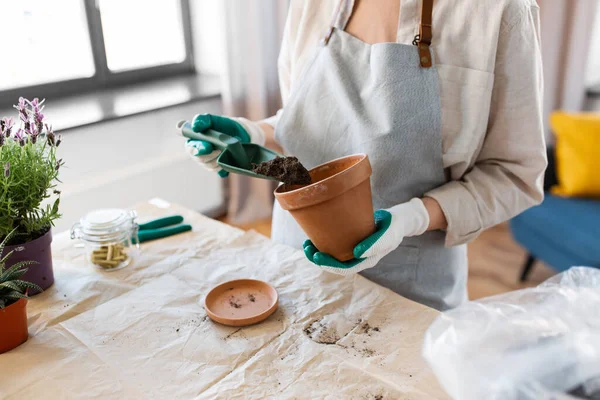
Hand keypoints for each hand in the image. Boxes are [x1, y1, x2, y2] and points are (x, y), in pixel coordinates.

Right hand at [185, 114, 264, 176]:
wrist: (239, 133)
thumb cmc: (223, 125)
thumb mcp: (213, 119)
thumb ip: (202, 120)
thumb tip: (195, 126)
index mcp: (194, 140)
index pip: (190, 148)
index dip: (198, 149)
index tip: (208, 147)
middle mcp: (198, 152)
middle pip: (200, 159)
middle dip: (211, 155)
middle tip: (220, 149)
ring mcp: (206, 161)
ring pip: (209, 165)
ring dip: (218, 158)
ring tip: (225, 150)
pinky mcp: (215, 167)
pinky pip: (217, 169)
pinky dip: (223, 163)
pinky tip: (227, 156)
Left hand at [303, 198, 428, 274]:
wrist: (397, 220)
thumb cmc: (393, 226)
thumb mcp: (388, 234)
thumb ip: (375, 244)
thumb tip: (357, 254)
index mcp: (368, 260)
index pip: (347, 269)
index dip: (331, 265)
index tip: (318, 256)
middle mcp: (359, 258)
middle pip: (337, 265)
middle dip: (321, 260)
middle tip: (308, 250)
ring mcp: (354, 251)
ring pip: (333, 258)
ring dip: (318, 253)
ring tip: (306, 245)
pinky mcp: (350, 242)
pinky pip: (334, 248)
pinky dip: (322, 245)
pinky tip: (312, 238)